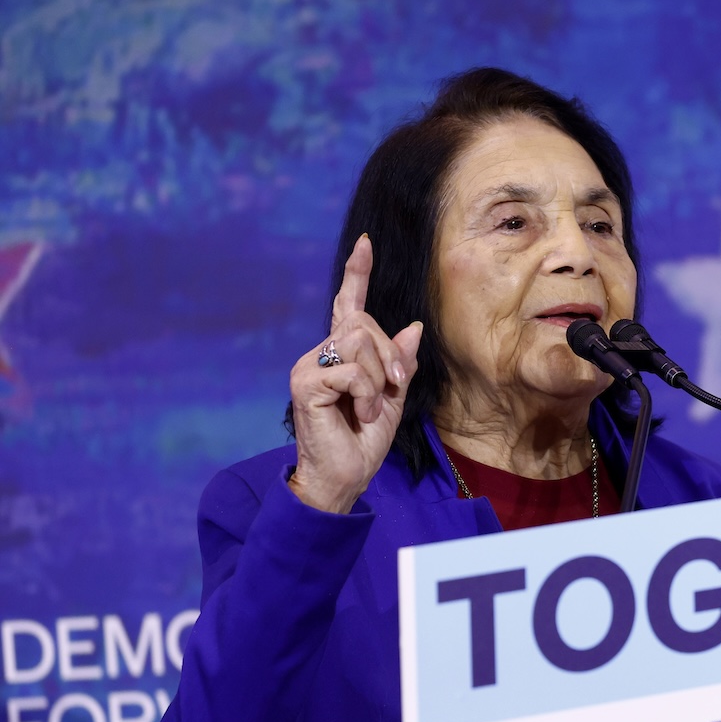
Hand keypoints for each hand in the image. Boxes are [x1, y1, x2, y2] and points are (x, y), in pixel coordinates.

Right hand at [287, 235, 423, 513]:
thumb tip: (413, 327)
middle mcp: (321, 353)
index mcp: (342, 355)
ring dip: (378, 380)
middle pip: (364, 324)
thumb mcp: (393, 399)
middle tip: (392, 390)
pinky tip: (361, 416)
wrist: (346, 477)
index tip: (365, 243)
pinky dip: (367, 395)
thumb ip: (400, 365)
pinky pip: (351, 371)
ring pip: (359, 342)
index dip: (357, 274)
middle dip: (390, 357)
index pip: (348, 306)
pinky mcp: (305, 383)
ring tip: (371, 410)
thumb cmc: (365, 442)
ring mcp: (309, 366)